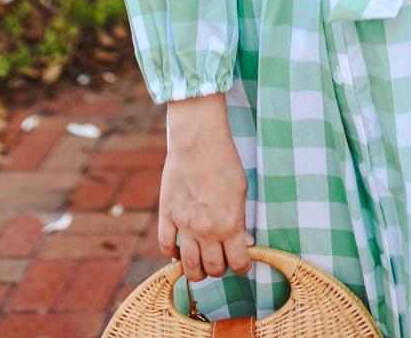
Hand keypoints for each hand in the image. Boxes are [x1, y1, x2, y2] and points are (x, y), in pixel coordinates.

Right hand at [158, 94, 252, 281]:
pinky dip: (172, 253)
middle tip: (222, 259)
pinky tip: (179, 249)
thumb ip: (241, 220)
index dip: (242, 267)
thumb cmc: (225, 161)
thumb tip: (244, 243)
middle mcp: (206, 231)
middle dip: (220, 269)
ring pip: (188, 267)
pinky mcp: (167, 214)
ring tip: (201, 263)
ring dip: (197, 271)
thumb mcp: (241, 191)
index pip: (238, 263)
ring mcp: (184, 224)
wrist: (198, 139)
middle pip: (212, 269)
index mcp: (229, 225)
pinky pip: (165, 246)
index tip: (242, 262)